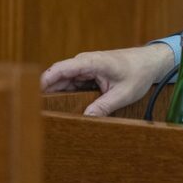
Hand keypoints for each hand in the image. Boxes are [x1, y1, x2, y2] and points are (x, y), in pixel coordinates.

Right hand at [40, 44, 174, 116]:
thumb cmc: (139, 72)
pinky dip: (68, 95)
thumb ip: (104, 106)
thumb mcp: (124, 93)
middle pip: (57, 78)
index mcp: (91, 62)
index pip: (59, 69)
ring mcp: (86, 68)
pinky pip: (73, 84)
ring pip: (64, 82)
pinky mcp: (89, 74)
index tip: (32, 97)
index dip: (43, 82)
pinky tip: (64, 109)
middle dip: (46, 93)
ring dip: (57, 95)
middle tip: (37, 113)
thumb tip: (85, 120)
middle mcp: (84, 62)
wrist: (151, 62)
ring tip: (47, 114)